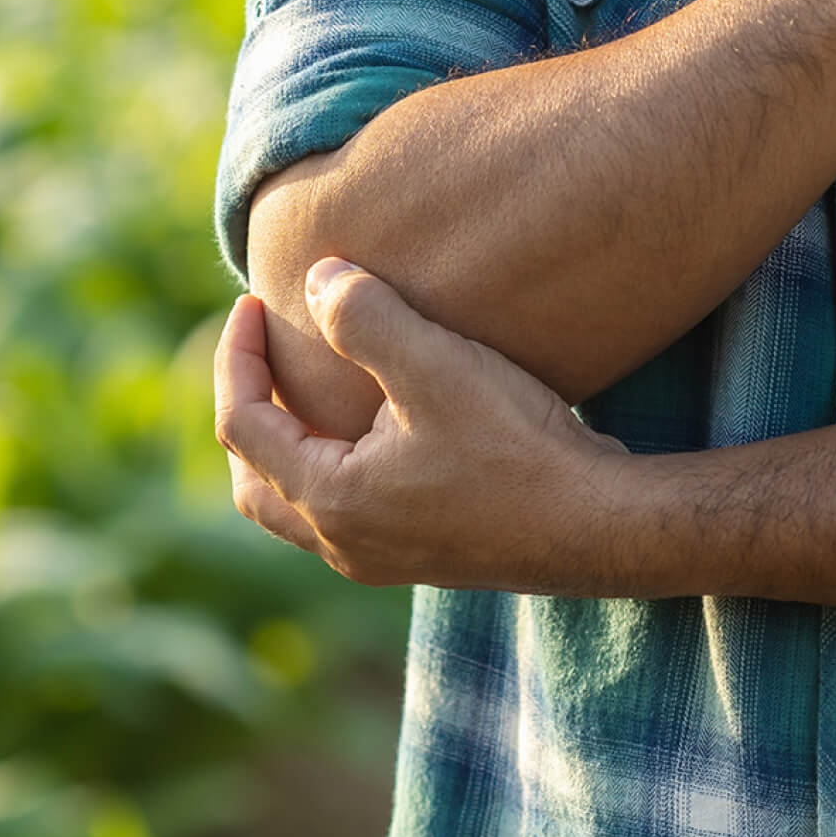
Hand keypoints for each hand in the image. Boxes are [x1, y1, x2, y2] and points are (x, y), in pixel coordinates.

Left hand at [213, 258, 635, 592]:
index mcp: (330, 498)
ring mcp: (382, 557)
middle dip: (248, 411)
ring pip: (297, 506)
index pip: (242, 426)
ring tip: (307, 390)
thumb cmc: (517, 447)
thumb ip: (364, 317)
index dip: (236, 356)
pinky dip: (330, 467)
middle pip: (255, 482)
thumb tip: (316, 278)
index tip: (252, 302)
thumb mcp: (436, 367)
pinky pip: (343, 515)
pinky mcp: (421, 555)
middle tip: (263, 353)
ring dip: (287, 447)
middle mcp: (343, 542)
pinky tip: (373, 430)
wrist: (599, 524)